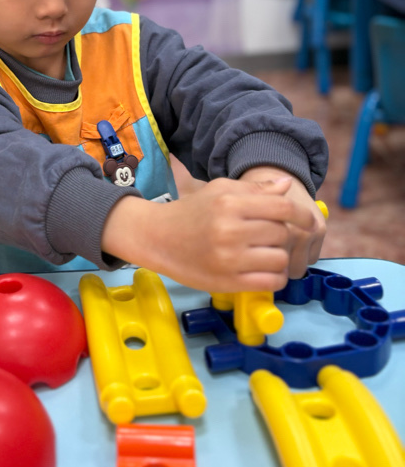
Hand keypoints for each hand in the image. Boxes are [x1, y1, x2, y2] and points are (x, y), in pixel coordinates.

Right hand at [101, 175, 317, 293]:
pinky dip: (275, 277)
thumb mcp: (219, 190)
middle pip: (282, 233)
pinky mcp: (227, 281)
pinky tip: (265, 270)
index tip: (308, 220)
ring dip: (279, 257)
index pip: (282, 207)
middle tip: (271, 237)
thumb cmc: (191, 212)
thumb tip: (287, 185)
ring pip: (279, 259)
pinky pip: (270, 282)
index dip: (302, 214)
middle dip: (282, 235)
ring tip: (267, 253)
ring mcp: (228, 258)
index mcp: (229, 203)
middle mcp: (229, 230)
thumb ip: (254, 189)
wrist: (157, 238)